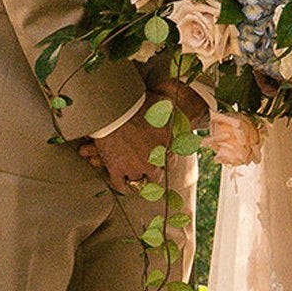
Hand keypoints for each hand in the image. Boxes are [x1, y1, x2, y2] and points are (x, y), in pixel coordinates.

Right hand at [77, 85, 207, 190]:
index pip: (171, 159)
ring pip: (140, 183)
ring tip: (138, 179)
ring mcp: (134, 167)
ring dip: (140, 181)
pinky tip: (124, 186)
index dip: (166, 158)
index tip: (162, 158)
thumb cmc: (139, 103)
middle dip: (155, 174)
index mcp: (165, 146)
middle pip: (157, 176)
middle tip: (151, 172)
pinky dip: (123, 187)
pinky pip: (121, 185)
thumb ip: (171, 112)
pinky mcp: (117, 169)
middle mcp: (153, 160)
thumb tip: (176, 112)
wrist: (116, 110)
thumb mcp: (163, 104)